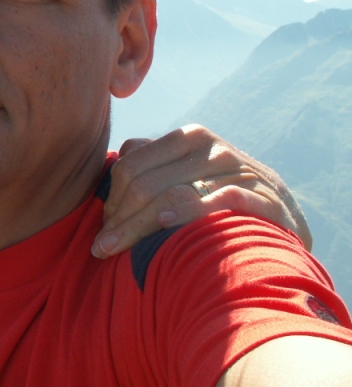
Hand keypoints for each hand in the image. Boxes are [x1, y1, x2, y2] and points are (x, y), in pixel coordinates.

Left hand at [91, 124, 310, 257]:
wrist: (283, 217)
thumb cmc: (220, 197)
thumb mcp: (188, 171)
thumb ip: (154, 160)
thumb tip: (117, 158)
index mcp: (189, 137)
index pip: (131, 166)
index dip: (111, 200)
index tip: (102, 230)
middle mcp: (212, 148)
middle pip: (145, 184)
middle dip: (119, 219)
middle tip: (102, 247)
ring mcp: (239, 171)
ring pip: (172, 194)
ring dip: (137, 226)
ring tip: (112, 248)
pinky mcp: (265, 198)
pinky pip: (221, 200)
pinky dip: (191, 212)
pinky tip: (165, 226)